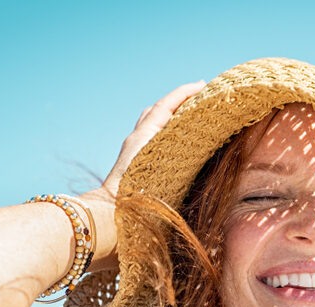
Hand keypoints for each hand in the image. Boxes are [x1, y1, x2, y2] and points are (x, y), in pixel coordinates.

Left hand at [99, 80, 206, 199]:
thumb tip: (190, 129)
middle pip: (157, 110)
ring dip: (171, 116)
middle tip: (200, 98)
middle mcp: (138, 138)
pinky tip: (178, 141)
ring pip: (152, 123)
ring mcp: (134, 150)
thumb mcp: (159, 165)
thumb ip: (173, 149)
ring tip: (192, 117)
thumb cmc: (136, 195)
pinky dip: (166, 132)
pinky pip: (152, 138)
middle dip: (178, 101)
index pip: (165, 106)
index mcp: (144, 136)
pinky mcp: (133, 163)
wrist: (111, 214)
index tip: (203, 84)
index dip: (184, 92)